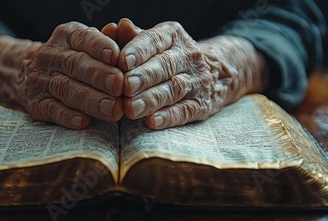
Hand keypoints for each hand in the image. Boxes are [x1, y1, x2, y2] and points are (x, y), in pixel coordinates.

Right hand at [0, 22, 123, 128]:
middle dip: (99, 76)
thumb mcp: (85, 43)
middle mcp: (51, 55)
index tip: (116, 56)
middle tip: (119, 86)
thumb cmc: (72, 58)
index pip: (82, 37)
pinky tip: (84, 121)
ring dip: (91, 100)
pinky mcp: (36, 103)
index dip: (99, 46)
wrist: (25, 71)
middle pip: (76, 64)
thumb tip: (129, 36)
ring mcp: (41, 80)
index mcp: (66, 36)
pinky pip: (52, 110)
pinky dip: (68, 116)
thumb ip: (110, 41)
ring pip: (66, 89)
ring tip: (113, 109)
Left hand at [103, 19, 267, 129]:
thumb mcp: (152, 42)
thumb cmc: (167, 56)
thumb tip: (112, 29)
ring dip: (151, 100)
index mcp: (172, 35)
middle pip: (165, 66)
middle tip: (125, 87)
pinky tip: (152, 121)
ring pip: (174, 89)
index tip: (122, 61)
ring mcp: (197, 81)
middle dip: (143, 77)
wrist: (215, 72)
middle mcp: (188, 55)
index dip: (139, 51)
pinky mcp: (201, 105)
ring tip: (131, 108)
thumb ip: (129, 38)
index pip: (155, 40)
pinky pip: (185, 111)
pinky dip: (168, 117)